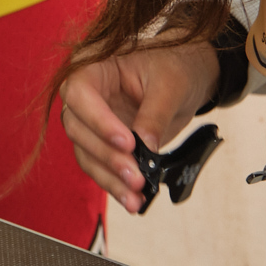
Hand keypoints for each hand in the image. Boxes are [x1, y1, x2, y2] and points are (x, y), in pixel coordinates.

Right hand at [61, 38, 217, 214]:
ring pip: (86, 155)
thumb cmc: (175, 66)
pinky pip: (101, 167)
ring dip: (109, 179)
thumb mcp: (170, 84)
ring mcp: (92, 122)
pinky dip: (116, 185)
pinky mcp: (104, 144)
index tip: (127, 143)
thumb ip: (155, 115)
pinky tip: (133, 200)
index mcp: (93, 67)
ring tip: (135, 197)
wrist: (186, 74)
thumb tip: (145, 147)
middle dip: (107, 157)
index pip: (80, 95)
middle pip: (79, 129)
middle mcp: (85, 96)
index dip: (99, 121)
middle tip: (136, 175)